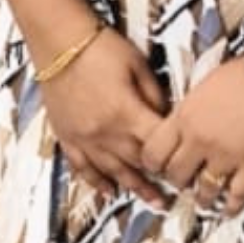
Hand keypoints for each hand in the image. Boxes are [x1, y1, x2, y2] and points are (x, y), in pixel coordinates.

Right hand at [38, 24, 168, 201]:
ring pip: (112, 171)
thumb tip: (166, 117)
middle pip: (136, 163)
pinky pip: (82, 167)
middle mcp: (104, 133)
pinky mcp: (66, 136)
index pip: (156, 143)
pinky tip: (109, 192)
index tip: (186, 163)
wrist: (58, 41)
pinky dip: (96, 182)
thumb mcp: (138, 65)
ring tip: (151, 201)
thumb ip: (155, 95)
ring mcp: (83, 138)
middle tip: (175, 195)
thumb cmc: (101, 47)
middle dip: (157, 179)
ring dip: (133, 187)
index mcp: (126, 114)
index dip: (173, 155)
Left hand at [139, 49, 243, 216]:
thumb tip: (182, 128)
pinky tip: (228, 209)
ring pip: (204, 191)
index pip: (153, 153)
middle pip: (175, 176)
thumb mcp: (203, 86)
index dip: (152, 164)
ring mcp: (227, 156)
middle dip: (177, 180)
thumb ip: (189, 111)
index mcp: (185, 117)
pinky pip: (237, 195)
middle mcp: (201, 140)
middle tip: (183, 179)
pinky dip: (231, 206)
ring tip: (204, 197)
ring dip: (202, 197)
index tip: (158, 166)